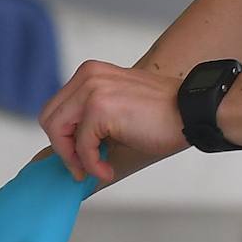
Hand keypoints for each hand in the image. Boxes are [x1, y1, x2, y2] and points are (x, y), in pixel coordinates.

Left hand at [38, 60, 189, 184]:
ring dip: (75, 158)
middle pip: (49, 118)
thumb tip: (66, 148)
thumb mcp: (118, 108)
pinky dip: (91, 164)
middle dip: (63, 149)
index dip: (63, 138)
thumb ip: (92, 119)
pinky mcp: (100, 107)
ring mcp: (93, 89)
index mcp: (91, 72)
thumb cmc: (163, 115)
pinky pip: (81, 146)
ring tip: (96, 169)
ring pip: (57, 131)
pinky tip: (107, 169)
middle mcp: (88, 75)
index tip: (78, 157)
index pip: (56, 108)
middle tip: (82, 168)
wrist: (192, 111)